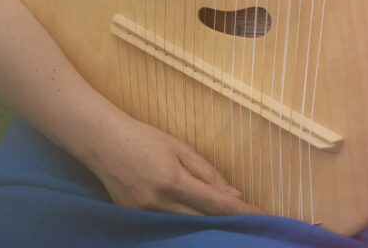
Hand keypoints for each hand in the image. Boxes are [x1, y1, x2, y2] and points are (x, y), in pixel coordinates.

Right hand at [88, 116, 259, 215]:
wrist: (105, 143)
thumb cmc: (144, 139)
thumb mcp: (179, 148)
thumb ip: (207, 173)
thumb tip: (233, 196)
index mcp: (173, 180)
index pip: (215, 204)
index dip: (240, 213)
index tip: (262, 217)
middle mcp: (159, 203)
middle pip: (202, 222)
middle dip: (227, 224)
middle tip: (249, 224)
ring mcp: (145, 216)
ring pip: (186, 229)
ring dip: (207, 227)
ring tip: (226, 225)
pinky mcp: (136, 222)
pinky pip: (167, 228)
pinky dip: (184, 226)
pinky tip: (197, 223)